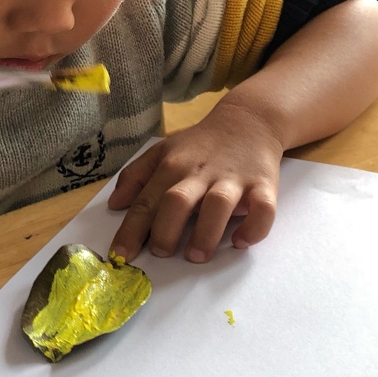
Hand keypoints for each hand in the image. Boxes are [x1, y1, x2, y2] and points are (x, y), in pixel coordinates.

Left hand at [107, 101, 283, 263]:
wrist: (248, 120)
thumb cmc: (200, 144)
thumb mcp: (162, 150)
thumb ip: (136, 176)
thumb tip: (114, 205)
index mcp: (171, 166)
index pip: (146, 201)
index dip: (131, 230)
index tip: (120, 256)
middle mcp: (200, 173)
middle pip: (177, 201)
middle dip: (165, 231)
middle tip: (160, 253)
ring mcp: (232, 179)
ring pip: (218, 205)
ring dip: (205, 234)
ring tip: (196, 256)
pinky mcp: (263, 185)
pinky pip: (263, 209)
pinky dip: (254, 228)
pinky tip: (241, 242)